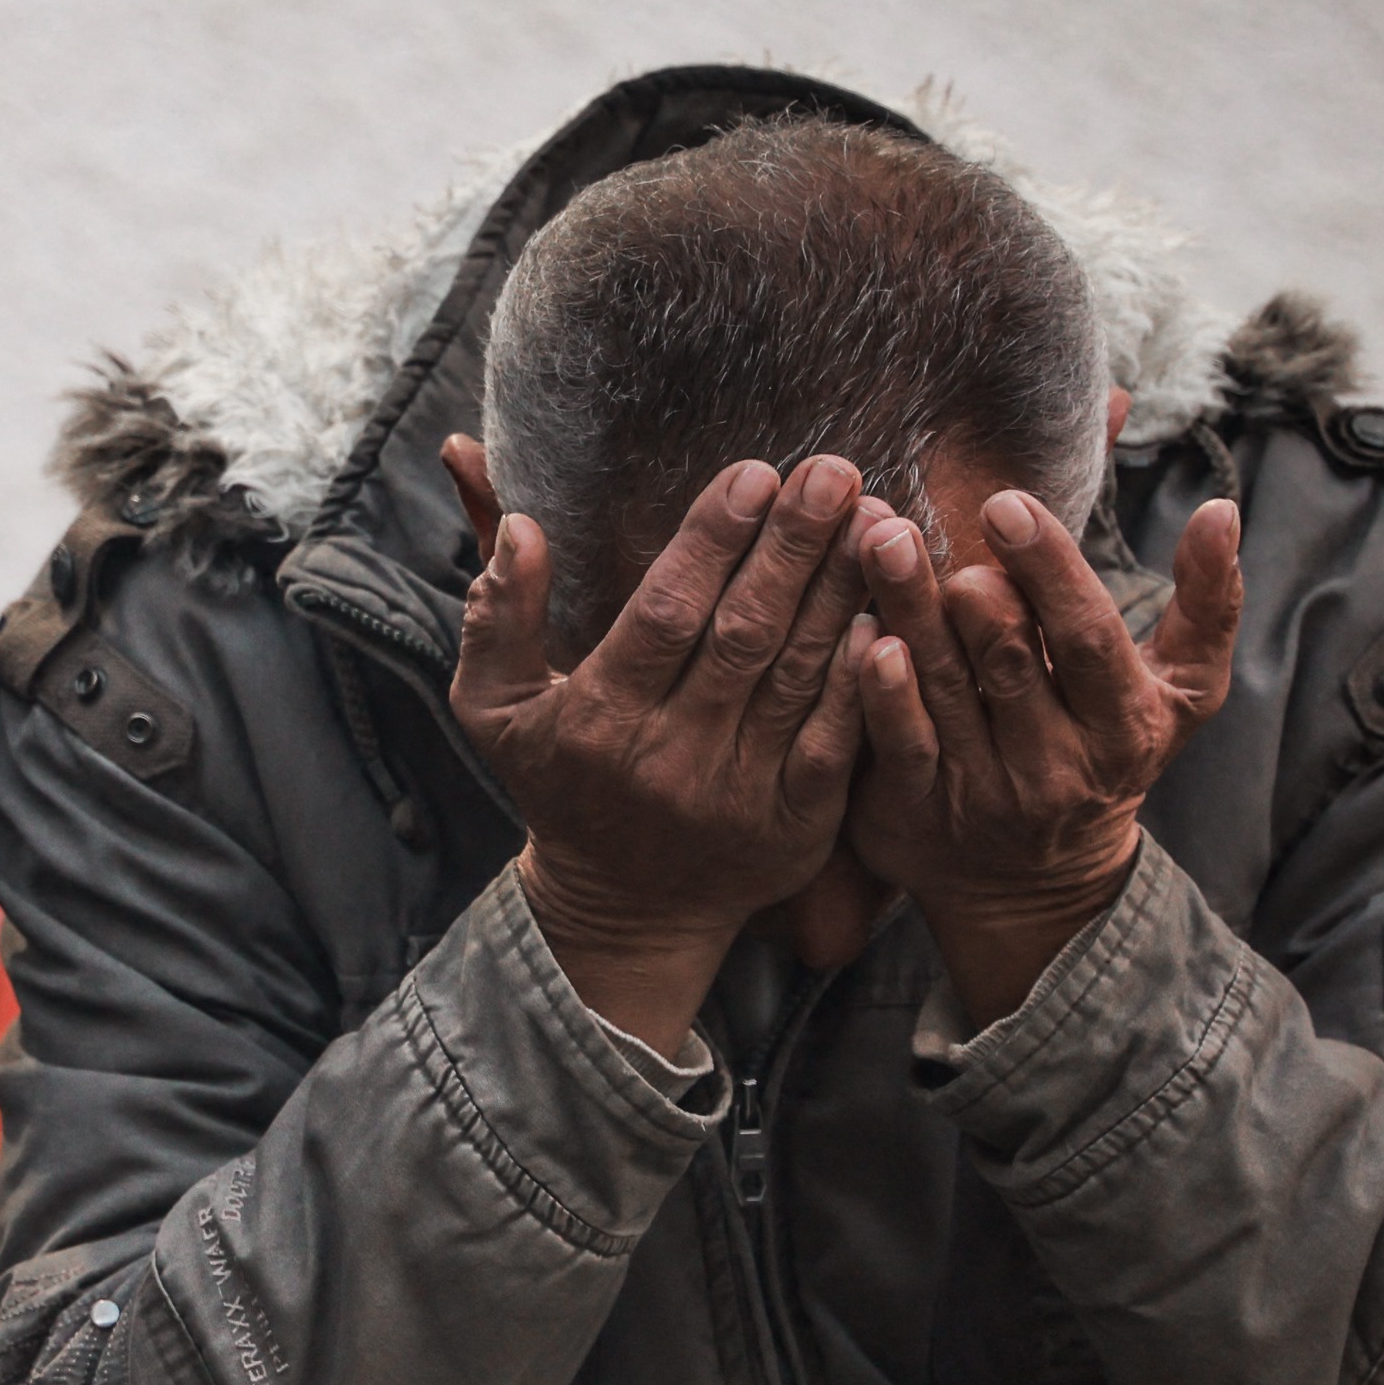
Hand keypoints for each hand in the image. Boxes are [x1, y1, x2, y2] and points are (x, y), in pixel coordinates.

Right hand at [438, 439, 872, 1049]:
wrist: (626, 911)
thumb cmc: (563, 786)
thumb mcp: (496, 711)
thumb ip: (498, 618)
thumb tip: (518, 526)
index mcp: (599, 719)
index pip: (665, 614)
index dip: (712, 542)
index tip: (755, 473)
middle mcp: (669, 758)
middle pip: (743, 634)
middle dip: (793, 547)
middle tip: (834, 472)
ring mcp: (738, 794)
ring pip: (798, 676)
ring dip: (841, 591)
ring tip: (874, 518)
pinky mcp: (795, 825)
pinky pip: (837, 740)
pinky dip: (863, 677)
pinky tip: (887, 613)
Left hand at [844, 487, 1243, 1020]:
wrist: (1034, 886)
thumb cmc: (1109, 755)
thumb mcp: (1179, 695)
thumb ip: (1206, 605)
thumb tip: (1222, 509)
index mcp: (1124, 725)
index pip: (1087, 638)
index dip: (1049, 571)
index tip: (1007, 503)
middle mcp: (1055, 766)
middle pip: (1009, 662)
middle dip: (969, 590)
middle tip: (921, 523)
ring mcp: (983, 793)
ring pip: (944, 691)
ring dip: (908, 612)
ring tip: (881, 543)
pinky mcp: (916, 813)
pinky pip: (896, 744)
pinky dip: (878, 691)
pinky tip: (862, 635)